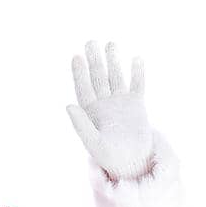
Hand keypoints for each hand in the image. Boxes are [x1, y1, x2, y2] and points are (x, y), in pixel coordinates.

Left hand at [66, 40, 153, 180]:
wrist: (132, 164)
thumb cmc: (110, 158)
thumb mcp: (93, 143)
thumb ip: (81, 124)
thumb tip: (68, 105)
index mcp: (91, 112)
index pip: (83, 88)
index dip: (79, 73)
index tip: (76, 57)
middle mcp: (104, 104)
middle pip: (98, 77)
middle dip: (94, 60)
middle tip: (90, 42)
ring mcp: (120, 102)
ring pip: (115, 77)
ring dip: (113, 61)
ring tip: (111, 44)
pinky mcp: (136, 105)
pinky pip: (136, 85)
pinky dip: (137, 73)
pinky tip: (136, 59)